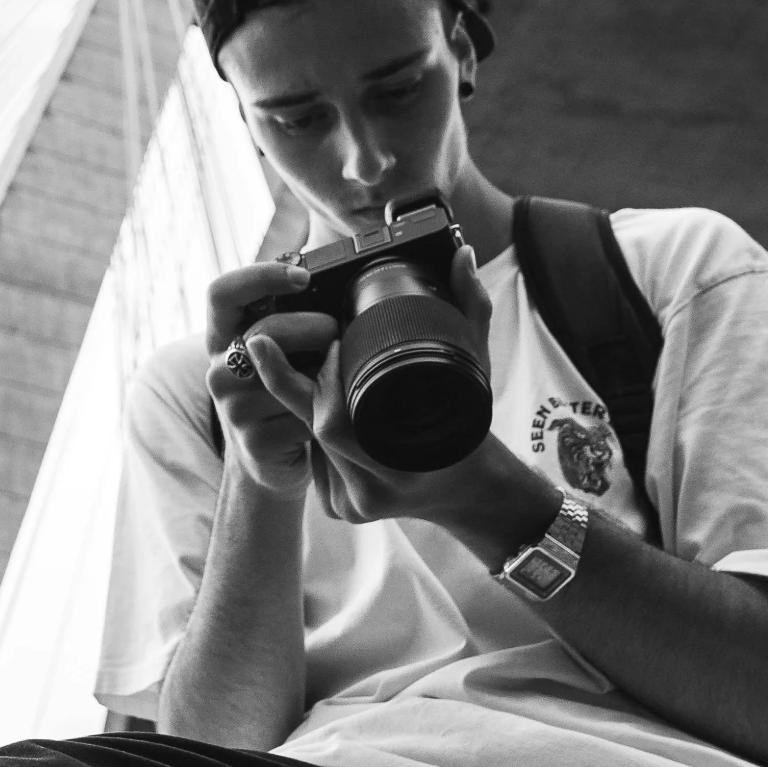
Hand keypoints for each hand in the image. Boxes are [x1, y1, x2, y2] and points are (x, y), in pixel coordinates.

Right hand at [206, 262, 337, 499]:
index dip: (260, 276)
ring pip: (289, 376)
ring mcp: (232, 408)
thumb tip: (320, 275)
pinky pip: (301, 414)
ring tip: (335, 375)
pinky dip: (324, 411)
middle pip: (266, 330)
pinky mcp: (255, 441)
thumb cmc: (278, 396)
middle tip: (337, 333)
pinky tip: (327, 412)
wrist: (268, 464)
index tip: (301, 276)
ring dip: (324, 374)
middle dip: (314, 327)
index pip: (222, 293)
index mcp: (221, 339)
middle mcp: (219, 370)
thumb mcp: (274, 354)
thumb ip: (282, 319)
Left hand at [242, 244, 498, 525]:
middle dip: (300, 382)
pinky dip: (314, 429)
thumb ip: (470, 310)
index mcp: (398, 467)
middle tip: (292, 341)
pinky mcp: (340, 511)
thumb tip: (462, 256)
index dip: (315, 379)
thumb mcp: (475, 370)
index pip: (329, 421)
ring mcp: (351, 506)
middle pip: (313, 428)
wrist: (473, 493)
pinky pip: (313, 462)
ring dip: (305, 404)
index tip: (319, 340)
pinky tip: (321, 404)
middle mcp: (370, 493)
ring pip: (307, 444)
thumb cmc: (471, 429)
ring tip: (315, 369)